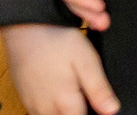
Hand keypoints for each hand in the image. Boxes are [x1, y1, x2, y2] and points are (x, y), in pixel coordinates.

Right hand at [1, 23, 118, 114]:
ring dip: (65, 111)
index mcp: (65, 102)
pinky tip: (60, 92)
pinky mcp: (25, 98)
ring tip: (75, 93)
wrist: (24, 30)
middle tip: (88, 97)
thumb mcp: (86, 61)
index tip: (101, 107)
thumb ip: (98, 89)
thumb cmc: (57, 42)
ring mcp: (32, 105)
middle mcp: (45, 109)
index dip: (95, 114)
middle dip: (79, 112)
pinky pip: (39, 112)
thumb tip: (112, 110)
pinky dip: (51, 108)